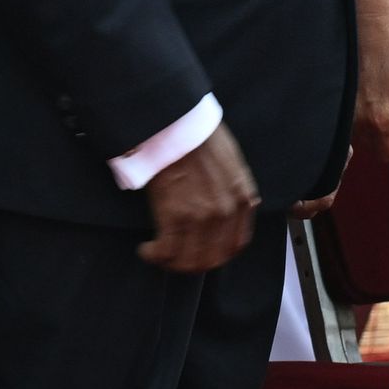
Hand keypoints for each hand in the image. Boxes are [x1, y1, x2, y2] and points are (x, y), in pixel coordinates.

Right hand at [141, 127, 260, 272]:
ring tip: (159, 255)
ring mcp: (201, 216)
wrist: (174, 123)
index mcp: (242, 198)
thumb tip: (239, 205)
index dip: (218, 255)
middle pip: (213, 258)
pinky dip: (154, 255)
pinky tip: (147, 250)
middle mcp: (225, 212)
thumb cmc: (198, 136)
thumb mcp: (233, 162)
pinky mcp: (174, 216)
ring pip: (189, 260)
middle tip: (178, 260)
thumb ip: (238, 189)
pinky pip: (165, 251)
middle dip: (194, 264)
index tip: (204, 254)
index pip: (236, 244)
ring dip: (172, 263)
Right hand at [354, 0, 388, 161]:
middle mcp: (359, 120)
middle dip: (386, 139)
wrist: (371, 19)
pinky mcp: (337, 96)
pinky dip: (358, 115)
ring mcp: (345, 109)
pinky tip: (368, 95)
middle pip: (372, 148)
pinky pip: (348, 120)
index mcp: (384, 120)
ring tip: (382, 101)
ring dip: (371, 128)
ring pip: (358, 136)